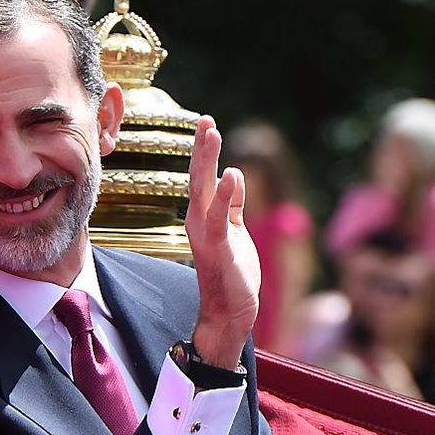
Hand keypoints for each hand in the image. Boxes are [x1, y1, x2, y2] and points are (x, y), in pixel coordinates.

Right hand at [185, 116, 259, 369]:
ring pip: (203, 190)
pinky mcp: (218, 248)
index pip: (203, 178)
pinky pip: (220, 216)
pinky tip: (230, 173)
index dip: (205, 152)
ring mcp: (206, 234)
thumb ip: (233, 206)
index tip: (207, 124)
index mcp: (204, 217)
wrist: (229, 314)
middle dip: (201, 148)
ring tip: (210, 133)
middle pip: (198, 177)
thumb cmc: (232, 276)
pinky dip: (225, 195)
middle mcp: (198, 222)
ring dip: (206, 161)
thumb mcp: (236, 233)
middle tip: (204, 119)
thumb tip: (233, 176)